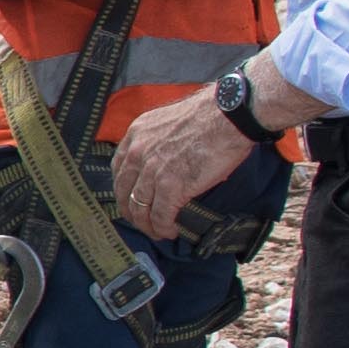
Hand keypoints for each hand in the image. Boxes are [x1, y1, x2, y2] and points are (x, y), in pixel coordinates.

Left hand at [108, 94, 258, 240]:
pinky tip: (170, 231)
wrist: (229, 115)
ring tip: (158, 232)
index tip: (132, 201)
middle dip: (132, 213)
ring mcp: (153, 170)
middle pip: (124, 194)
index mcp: (136, 134)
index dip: (124, 191)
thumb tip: (162, 162)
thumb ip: (157, 141)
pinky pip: (160, 216)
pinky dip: (163, 228)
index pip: (119, 171)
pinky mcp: (171, 186)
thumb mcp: (169, 122)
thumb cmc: (209, 115)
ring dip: (148, 226)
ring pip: (140, 209)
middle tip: (143, 223)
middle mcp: (138, 152)